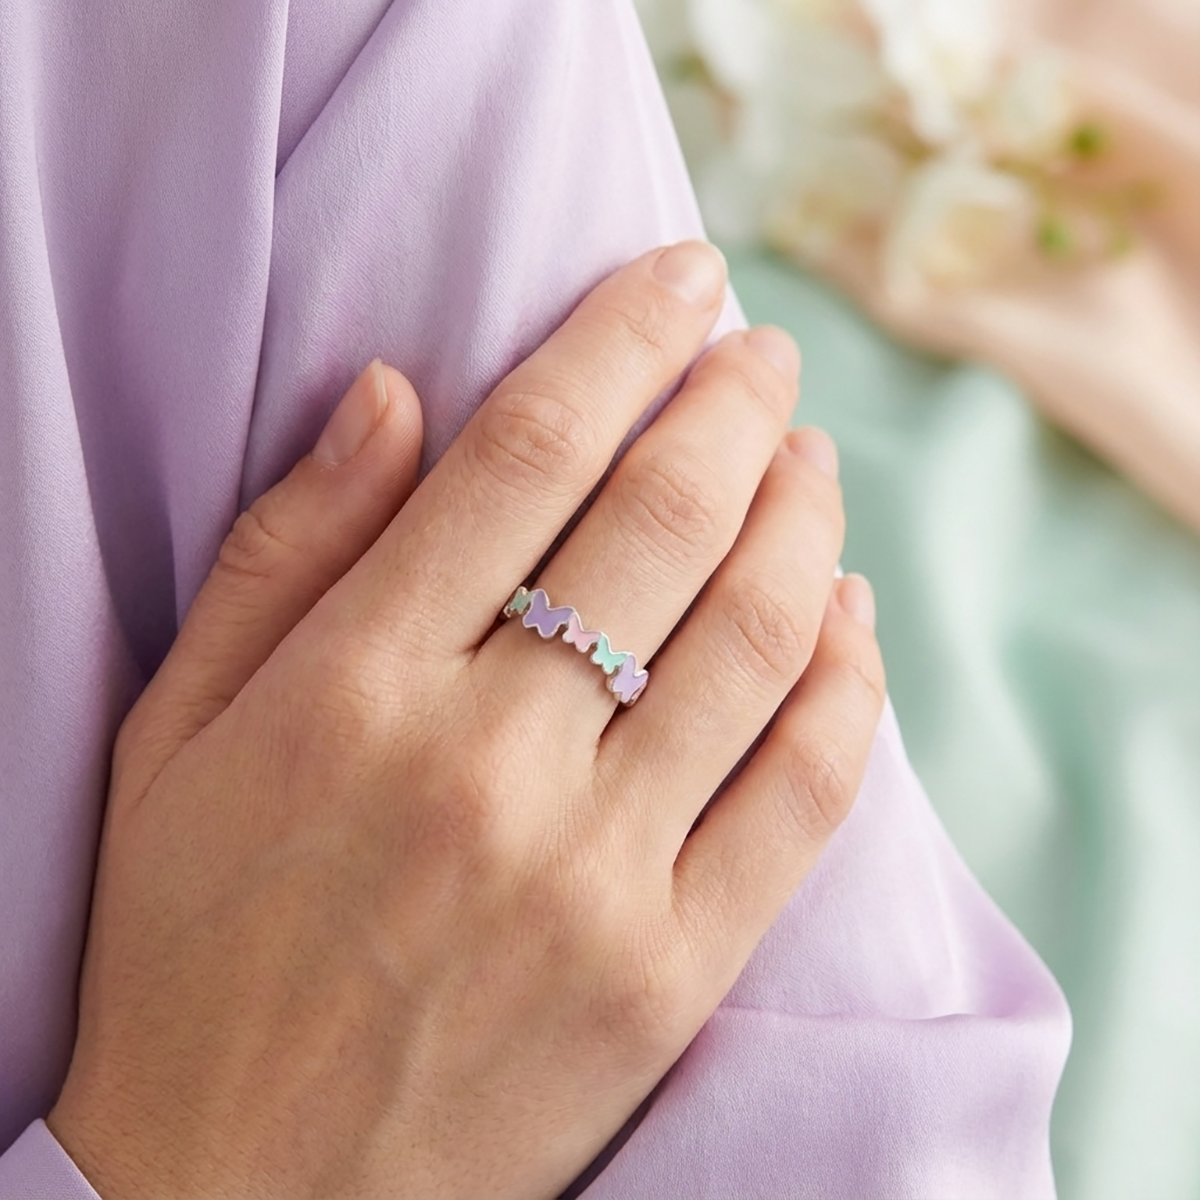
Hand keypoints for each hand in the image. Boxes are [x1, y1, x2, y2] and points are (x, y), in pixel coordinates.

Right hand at [49, 242, 884, 1198]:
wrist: (236, 1198)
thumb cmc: (191, 948)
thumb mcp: (177, 736)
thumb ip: (285, 552)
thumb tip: (395, 393)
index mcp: (353, 688)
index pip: (526, 452)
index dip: (620, 339)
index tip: (682, 277)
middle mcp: (486, 763)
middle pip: (661, 521)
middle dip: (734, 405)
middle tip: (764, 350)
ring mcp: (594, 873)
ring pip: (754, 639)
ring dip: (803, 517)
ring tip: (810, 457)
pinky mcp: (668, 971)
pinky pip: (800, 793)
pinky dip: (846, 681)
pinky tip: (848, 613)